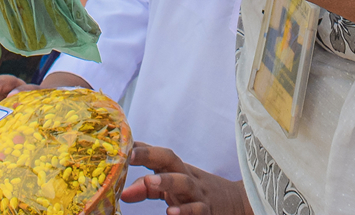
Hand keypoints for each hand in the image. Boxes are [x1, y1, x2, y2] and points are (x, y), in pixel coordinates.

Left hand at [123, 144, 251, 214]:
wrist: (234, 202)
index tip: (120, 146)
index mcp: (175, 168)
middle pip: (170, 159)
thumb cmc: (193, 191)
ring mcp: (197, 193)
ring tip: (149, 182)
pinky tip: (172, 212)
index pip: (155, 153)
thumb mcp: (170, 187)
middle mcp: (186, 176)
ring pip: (184, 182)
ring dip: (166, 180)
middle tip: (130, 157)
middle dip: (149, 155)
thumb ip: (146, 189)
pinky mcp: (206, 210)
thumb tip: (123, 193)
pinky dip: (186, 211)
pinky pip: (197, 209)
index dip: (138, 149)